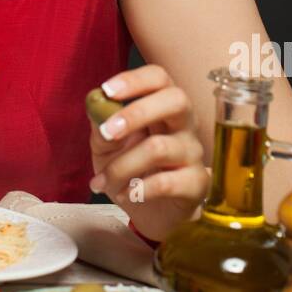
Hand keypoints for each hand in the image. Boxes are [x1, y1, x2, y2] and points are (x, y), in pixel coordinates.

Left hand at [87, 64, 210, 242]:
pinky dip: (138, 189)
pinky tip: (125, 194)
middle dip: (137, 112)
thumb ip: (101, 125)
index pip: (159, 78)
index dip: (134, 80)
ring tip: (103, 181)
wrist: (151, 213)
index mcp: (163, 106)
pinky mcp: (196, 184)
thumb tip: (95, 104)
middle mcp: (184, 124)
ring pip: (159, 148)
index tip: (107, 91)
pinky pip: (167, 182)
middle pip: (177, 100)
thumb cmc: (131, 169)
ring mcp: (193, 153)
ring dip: (122, 166)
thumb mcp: (107, 146)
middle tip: (108, 132)